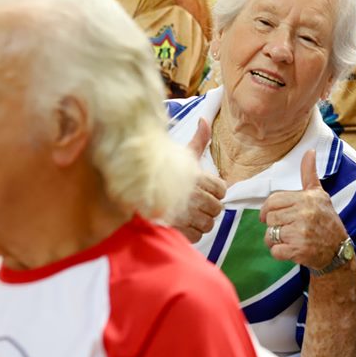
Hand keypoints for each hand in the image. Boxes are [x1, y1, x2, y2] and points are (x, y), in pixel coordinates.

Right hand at [168, 118, 226, 242]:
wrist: (134, 186)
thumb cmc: (162, 170)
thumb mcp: (181, 154)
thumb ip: (198, 140)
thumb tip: (204, 120)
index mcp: (196, 176)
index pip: (222, 189)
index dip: (216, 191)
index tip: (206, 190)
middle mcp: (192, 194)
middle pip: (217, 208)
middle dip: (209, 207)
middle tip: (197, 203)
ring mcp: (184, 212)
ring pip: (208, 224)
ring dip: (201, 222)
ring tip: (190, 214)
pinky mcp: (175, 228)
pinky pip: (196, 236)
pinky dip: (192, 233)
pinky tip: (184, 224)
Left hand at [260, 149, 348, 269]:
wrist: (338, 250)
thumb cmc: (326, 221)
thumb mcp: (319, 195)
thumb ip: (309, 174)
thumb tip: (310, 151)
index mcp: (306, 198)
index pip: (273, 201)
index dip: (267, 210)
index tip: (268, 216)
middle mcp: (304, 214)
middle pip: (270, 219)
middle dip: (274, 226)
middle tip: (287, 229)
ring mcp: (301, 233)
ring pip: (270, 235)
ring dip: (275, 240)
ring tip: (289, 239)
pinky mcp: (298, 251)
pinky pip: (275, 251)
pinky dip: (280, 253)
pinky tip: (292, 250)